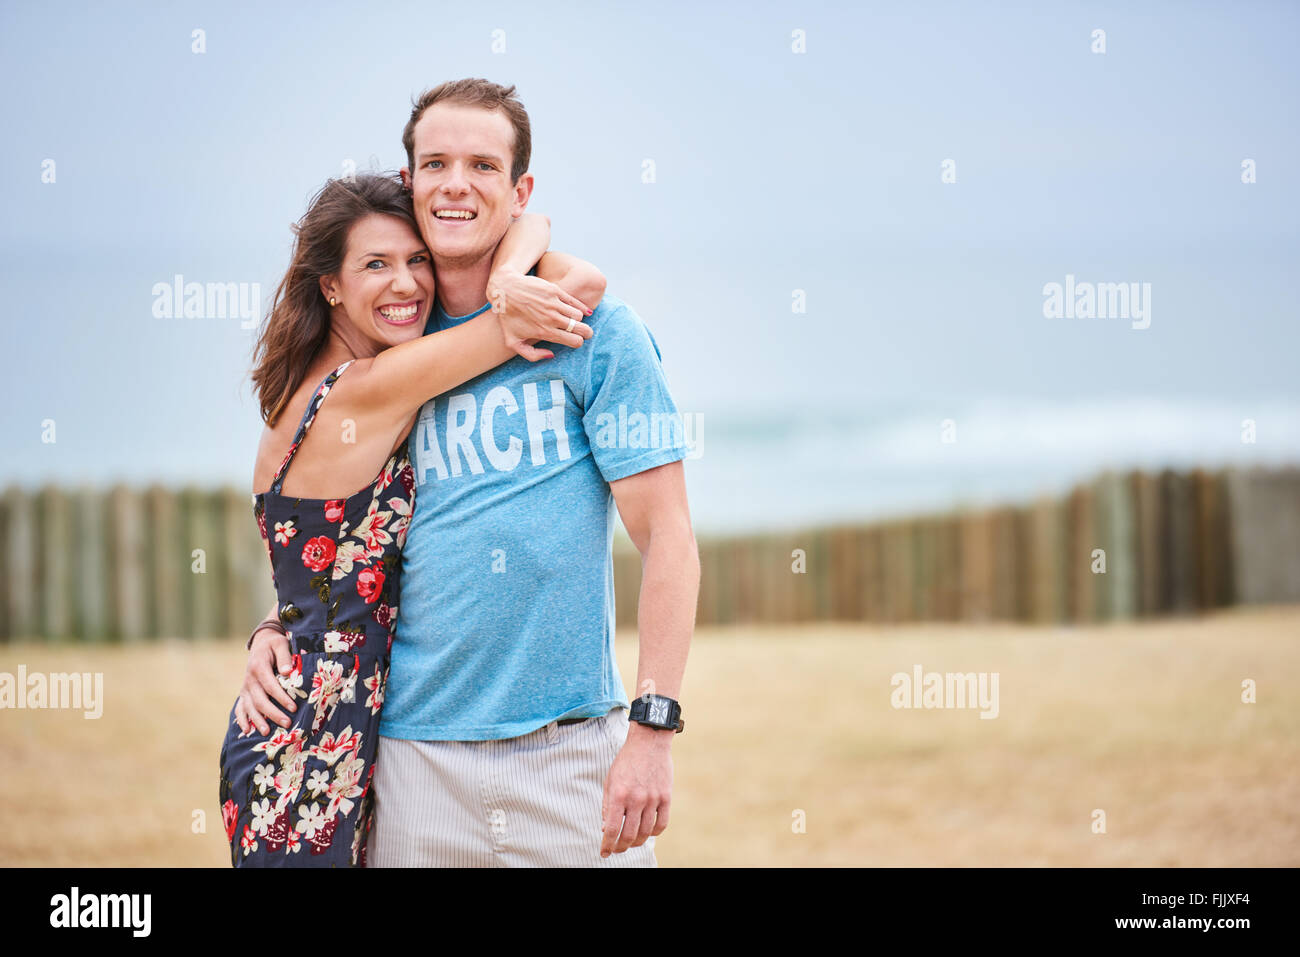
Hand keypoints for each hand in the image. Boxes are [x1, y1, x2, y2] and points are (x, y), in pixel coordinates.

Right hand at [233, 627, 295, 736]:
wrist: (261, 643)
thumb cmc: (274, 644)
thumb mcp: (280, 644)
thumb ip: (284, 657)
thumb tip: (287, 672)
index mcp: (258, 667)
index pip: (270, 686)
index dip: (281, 698)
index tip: (294, 708)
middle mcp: (249, 679)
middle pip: (260, 700)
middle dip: (273, 713)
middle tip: (287, 723)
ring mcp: (245, 687)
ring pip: (249, 707)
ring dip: (257, 720)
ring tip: (266, 732)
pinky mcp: (244, 693)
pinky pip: (240, 708)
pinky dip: (242, 719)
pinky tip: (247, 731)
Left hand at [488, 270, 593, 360]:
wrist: (504, 289)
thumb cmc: (507, 317)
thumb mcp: (512, 341)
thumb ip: (531, 354)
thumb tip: (551, 355)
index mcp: (545, 332)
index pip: (575, 341)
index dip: (578, 342)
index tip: (576, 341)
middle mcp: (552, 319)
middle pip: (582, 329)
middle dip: (586, 333)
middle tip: (586, 333)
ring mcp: (554, 304)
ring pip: (579, 315)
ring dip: (580, 320)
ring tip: (576, 321)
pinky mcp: (555, 291)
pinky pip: (575, 302)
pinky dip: (582, 308)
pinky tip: (585, 311)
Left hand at [599, 721, 672, 857]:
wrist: (649, 742)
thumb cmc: (626, 761)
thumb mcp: (610, 781)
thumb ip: (608, 806)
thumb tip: (606, 829)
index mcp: (619, 794)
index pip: (612, 830)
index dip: (607, 845)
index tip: (604, 853)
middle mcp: (636, 799)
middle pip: (629, 835)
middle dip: (621, 847)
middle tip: (617, 849)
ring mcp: (653, 799)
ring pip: (645, 832)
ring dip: (636, 842)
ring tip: (631, 842)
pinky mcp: (666, 797)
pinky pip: (662, 824)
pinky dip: (654, 832)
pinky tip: (647, 831)